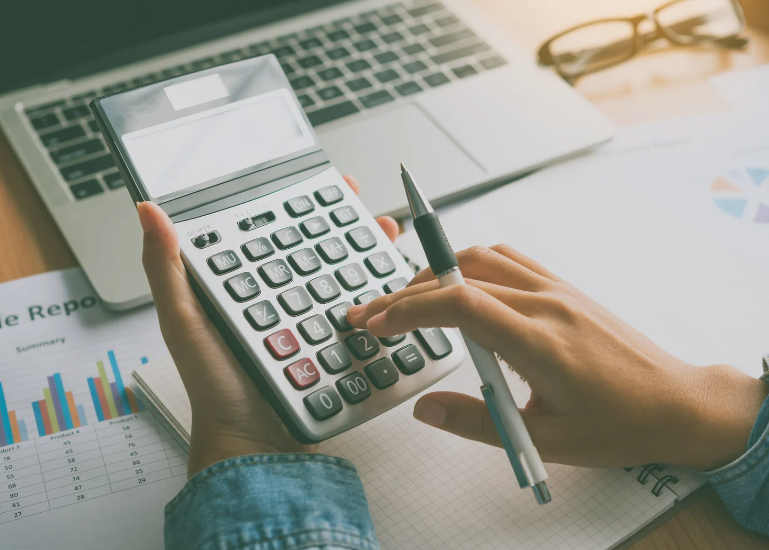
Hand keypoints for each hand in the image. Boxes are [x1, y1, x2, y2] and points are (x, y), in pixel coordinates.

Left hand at [138, 176, 398, 476]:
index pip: (269, 232)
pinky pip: (359, 310)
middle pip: (313, 248)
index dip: (292, 204)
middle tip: (361, 200)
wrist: (256, 443)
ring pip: (342, 274)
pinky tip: (391, 279)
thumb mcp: (183, 322)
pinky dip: (378, 290)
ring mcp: (308, 321)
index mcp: (241, 286)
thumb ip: (166, 268)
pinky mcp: (333, 344)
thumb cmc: (213, 386)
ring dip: (365, 249)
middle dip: (341, 221)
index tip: (317, 182)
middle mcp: (276, 298)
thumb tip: (148, 211)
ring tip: (385, 230)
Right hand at [348, 245, 767, 469]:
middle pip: (459, 277)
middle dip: (405, 294)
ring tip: (406, 299)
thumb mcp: (545, 439)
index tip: (377, 323)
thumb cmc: (619, 424)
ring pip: (482, 258)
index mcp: (541, 342)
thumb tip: (425, 408)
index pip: (459, 305)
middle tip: (371, 313)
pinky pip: (508, 259)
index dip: (408, 309)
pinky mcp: (563, 287)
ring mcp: (556, 289)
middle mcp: (547, 304)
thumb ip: (477, 422)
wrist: (676, 403)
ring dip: (435, 273)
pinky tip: (456, 284)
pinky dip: (470, 264)